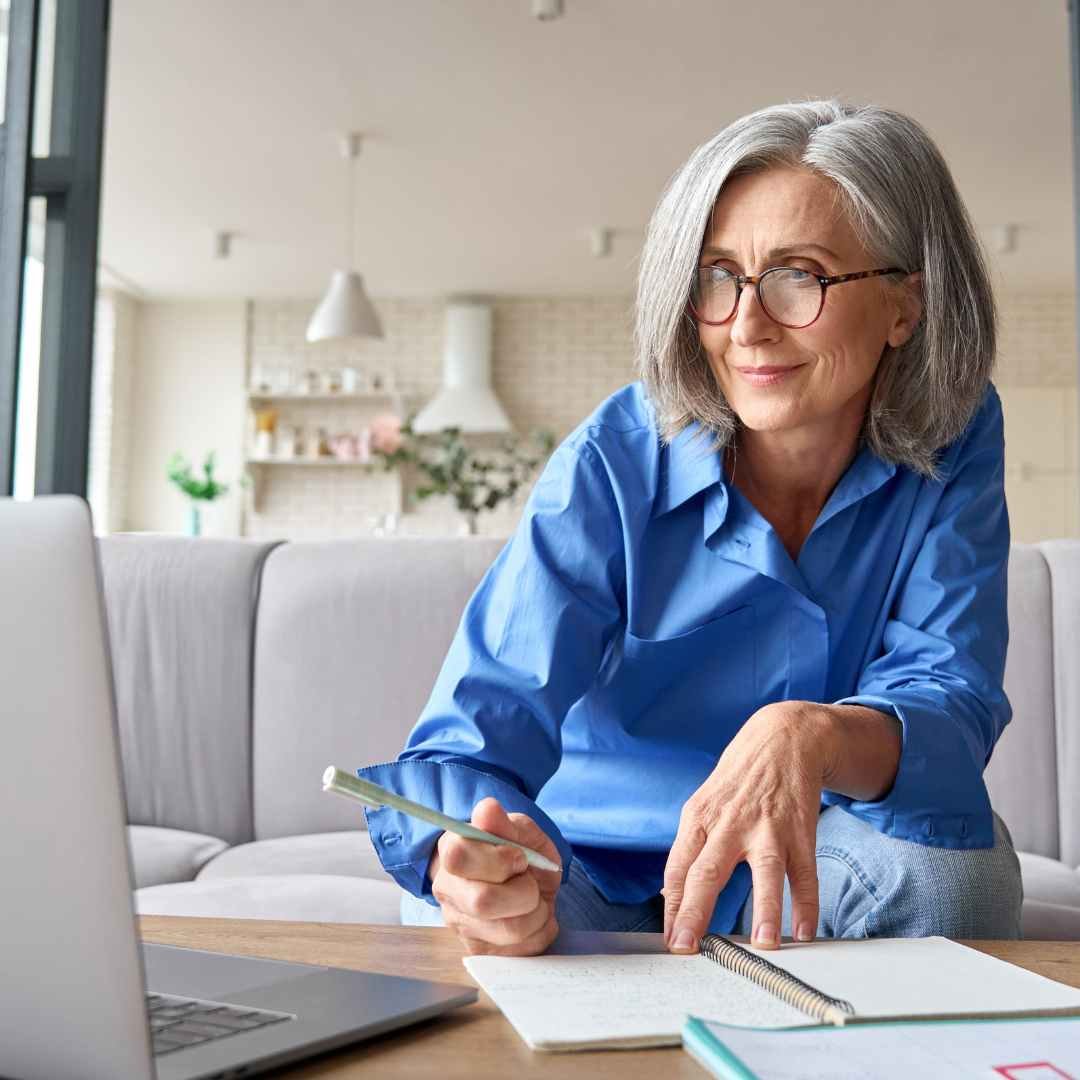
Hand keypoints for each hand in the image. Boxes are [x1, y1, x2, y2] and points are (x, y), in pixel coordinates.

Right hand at [428, 797, 561, 955]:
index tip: (519, 857)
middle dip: (524, 891)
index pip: (459, 857)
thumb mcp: (521, 832)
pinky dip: (539, 933)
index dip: (498, 859)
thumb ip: (506, 824)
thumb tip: (488, 809)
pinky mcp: (479, 951)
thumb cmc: (520, 853)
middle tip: (531, 882)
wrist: (527, 882)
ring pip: (507, 930)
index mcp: (452, 851)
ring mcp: (460, 924)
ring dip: (537, 913)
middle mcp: (448, 890)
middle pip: (483, 901)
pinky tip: (534, 919)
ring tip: (536, 901)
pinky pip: (519, 952)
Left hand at [662, 702, 831, 952]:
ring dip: (766, 909)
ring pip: (765, 871)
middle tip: (686, 947)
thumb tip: (670, 895)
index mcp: (698, 818)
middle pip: (707, 871)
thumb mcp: (702, 805)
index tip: (670, 939)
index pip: (677, 867)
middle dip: (694, 911)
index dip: (672, 904)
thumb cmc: (737, 780)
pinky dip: (806, 903)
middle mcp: (729, 823)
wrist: (782, 738)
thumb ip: (690, 848)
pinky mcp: (800, 830)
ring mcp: (767, 827)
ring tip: (764, 944)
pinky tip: (805, 930)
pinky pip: (804, 872)